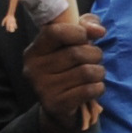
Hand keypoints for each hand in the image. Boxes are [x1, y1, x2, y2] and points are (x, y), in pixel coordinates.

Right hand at [25, 11, 105, 132]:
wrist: (59, 107)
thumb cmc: (69, 67)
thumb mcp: (73, 41)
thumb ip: (86, 25)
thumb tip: (98, 30)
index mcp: (34, 51)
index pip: (55, 32)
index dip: (78, 32)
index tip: (86, 37)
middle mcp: (33, 69)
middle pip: (77, 53)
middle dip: (95, 55)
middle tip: (91, 61)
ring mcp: (42, 88)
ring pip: (87, 71)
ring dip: (98, 72)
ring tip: (92, 75)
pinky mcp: (55, 104)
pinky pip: (90, 90)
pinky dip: (98, 88)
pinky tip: (91, 89)